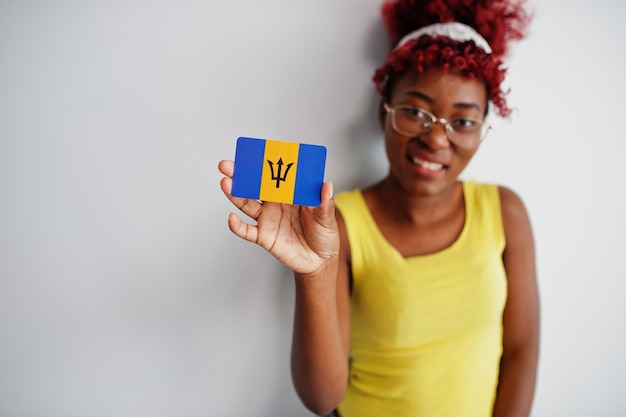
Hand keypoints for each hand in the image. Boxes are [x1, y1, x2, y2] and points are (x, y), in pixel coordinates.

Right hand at [218, 160, 338, 275]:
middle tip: (228, 165)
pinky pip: (246, 231)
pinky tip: (231, 218)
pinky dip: (236, 225)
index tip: (253, 154)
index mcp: (290, 193)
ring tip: (226, 183)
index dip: (263, 165)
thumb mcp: (327, 217)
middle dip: (240, 175)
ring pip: (246, 204)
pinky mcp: (263, 236)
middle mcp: (275, 203)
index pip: (274, 175)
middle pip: (254, 186)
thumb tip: (327, 185)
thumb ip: (325, 202)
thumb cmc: (324, 235)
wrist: (319, 261)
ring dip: (235, 194)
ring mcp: (267, 219)